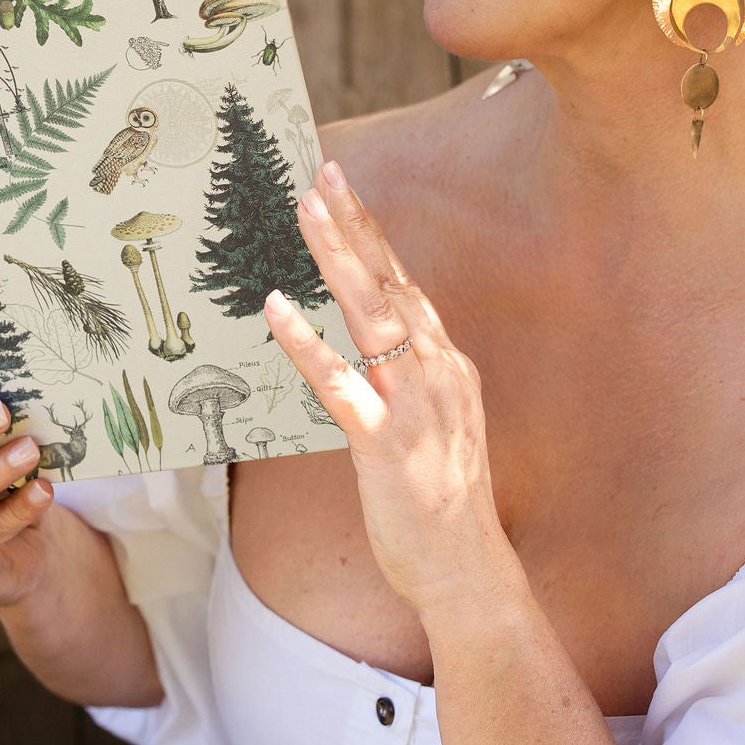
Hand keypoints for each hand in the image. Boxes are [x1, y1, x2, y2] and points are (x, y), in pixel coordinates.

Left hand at [265, 160, 515, 616]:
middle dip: (356, 224)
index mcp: (447, 366)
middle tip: (322, 173)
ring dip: (336, 258)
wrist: (468, 571)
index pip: (406, 284)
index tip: (343, 190)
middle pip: (392, 282)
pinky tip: (276, 308)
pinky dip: (307, 341)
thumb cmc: (443, 501)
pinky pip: (341, 383)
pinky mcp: (386, 445)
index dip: (373, 235)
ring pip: (372, 315)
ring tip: (303, 210)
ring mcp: (416, 406)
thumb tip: (375, 343)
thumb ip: (410, 378)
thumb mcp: (435, 423)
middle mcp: (439, 372)